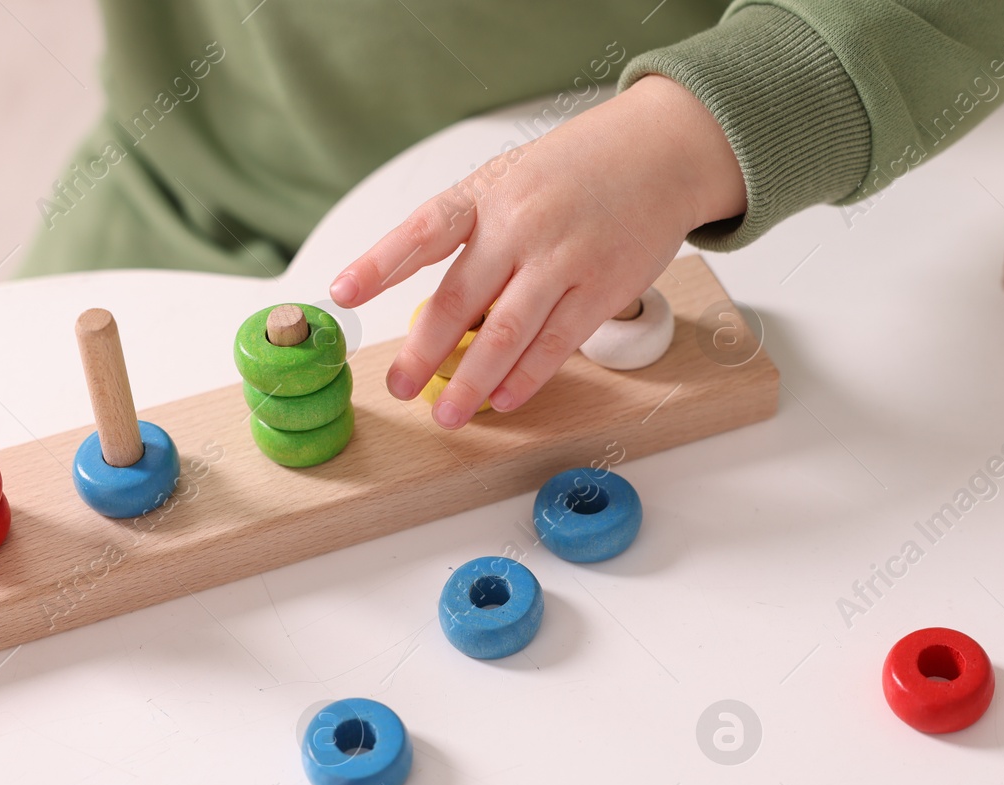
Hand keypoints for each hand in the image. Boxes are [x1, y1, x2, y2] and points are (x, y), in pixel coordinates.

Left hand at [329, 75, 746, 428]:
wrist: (661, 152)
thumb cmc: (578, 171)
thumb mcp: (513, 182)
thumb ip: (474, 237)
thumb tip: (441, 313)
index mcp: (487, 196)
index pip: (423, 230)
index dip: (379, 263)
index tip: (342, 292)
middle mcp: (521, 225)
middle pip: (460, 299)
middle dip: (423, 351)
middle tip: (399, 387)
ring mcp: (564, 258)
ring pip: (507, 333)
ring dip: (473, 381)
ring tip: (447, 413)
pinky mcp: (602, 288)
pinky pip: (556, 343)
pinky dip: (526, 378)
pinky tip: (504, 400)